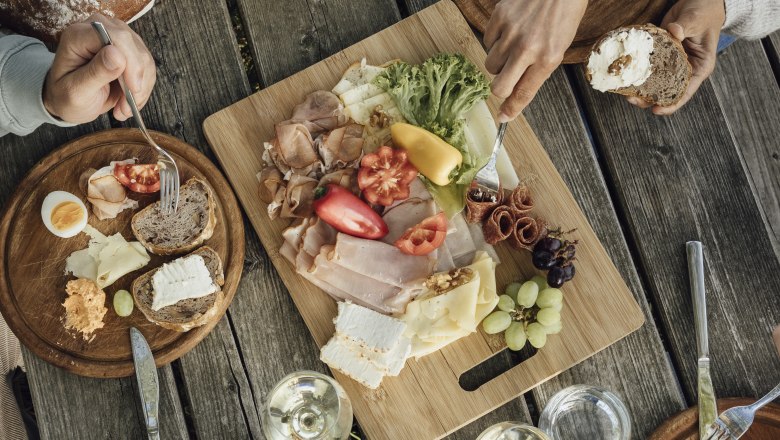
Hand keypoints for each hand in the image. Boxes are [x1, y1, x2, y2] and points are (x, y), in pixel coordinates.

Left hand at [43, 14, 155, 122]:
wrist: (70, 100)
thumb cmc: (66, 96)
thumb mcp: (76, 91)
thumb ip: (95, 72)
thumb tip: (117, 54)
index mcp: (78, 36)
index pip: (115, 37)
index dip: (130, 61)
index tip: (133, 89)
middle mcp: (100, 30)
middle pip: (133, 46)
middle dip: (135, 80)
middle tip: (126, 107)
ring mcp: (117, 38)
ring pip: (144, 59)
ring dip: (140, 88)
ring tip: (123, 108)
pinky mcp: (130, 50)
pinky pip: (147, 68)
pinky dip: (142, 88)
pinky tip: (128, 102)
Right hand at [484, 0, 587, 121]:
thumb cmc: (564, 13)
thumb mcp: (560, 46)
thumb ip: (538, 72)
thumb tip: (516, 94)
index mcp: (548, 57)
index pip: (523, 93)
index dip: (511, 109)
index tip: (503, 117)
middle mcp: (528, 47)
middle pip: (499, 86)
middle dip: (501, 87)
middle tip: (508, 78)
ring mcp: (511, 32)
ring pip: (490, 64)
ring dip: (499, 62)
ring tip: (513, 47)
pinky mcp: (500, 16)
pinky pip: (487, 41)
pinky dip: (495, 41)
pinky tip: (510, 31)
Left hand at [627, 0, 724, 114]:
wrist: (700, 1)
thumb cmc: (704, 11)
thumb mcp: (696, 20)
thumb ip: (684, 27)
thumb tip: (673, 32)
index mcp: (700, 67)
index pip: (686, 92)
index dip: (671, 104)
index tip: (655, 110)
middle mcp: (685, 69)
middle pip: (667, 91)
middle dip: (649, 99)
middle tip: (631, 99)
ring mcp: (672, 63)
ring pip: (655, 82)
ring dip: (639, 88)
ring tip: (624, 90)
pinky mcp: (661, 55)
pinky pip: (648, 67)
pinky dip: (637, 72)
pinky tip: (624, 75)